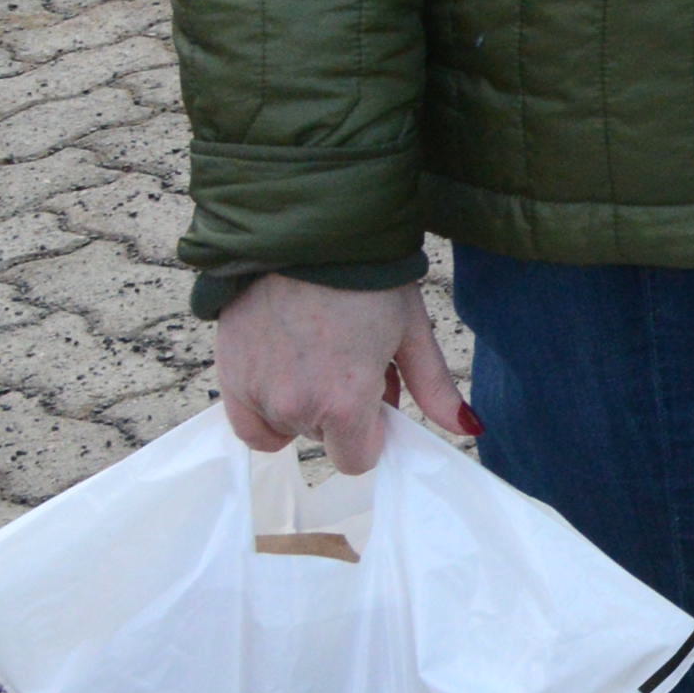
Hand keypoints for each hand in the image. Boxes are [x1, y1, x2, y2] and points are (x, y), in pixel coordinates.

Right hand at [214, 275, 467, 473]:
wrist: (305, 233)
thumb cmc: (366, 279)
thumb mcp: (411, 331)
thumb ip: (434, 388)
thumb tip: (467, 429)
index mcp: (344, 402)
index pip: (358, 459)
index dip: (373, 432)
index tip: (378, 397)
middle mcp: (295, 407)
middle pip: (324, 440)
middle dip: (341, 411)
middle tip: (350, 359)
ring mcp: (256, 393)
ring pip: (287, 428)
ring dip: (303, 405)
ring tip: (318, 353)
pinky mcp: (227, 377)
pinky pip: (247, 423)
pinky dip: (265, 408)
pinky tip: (284, 371)